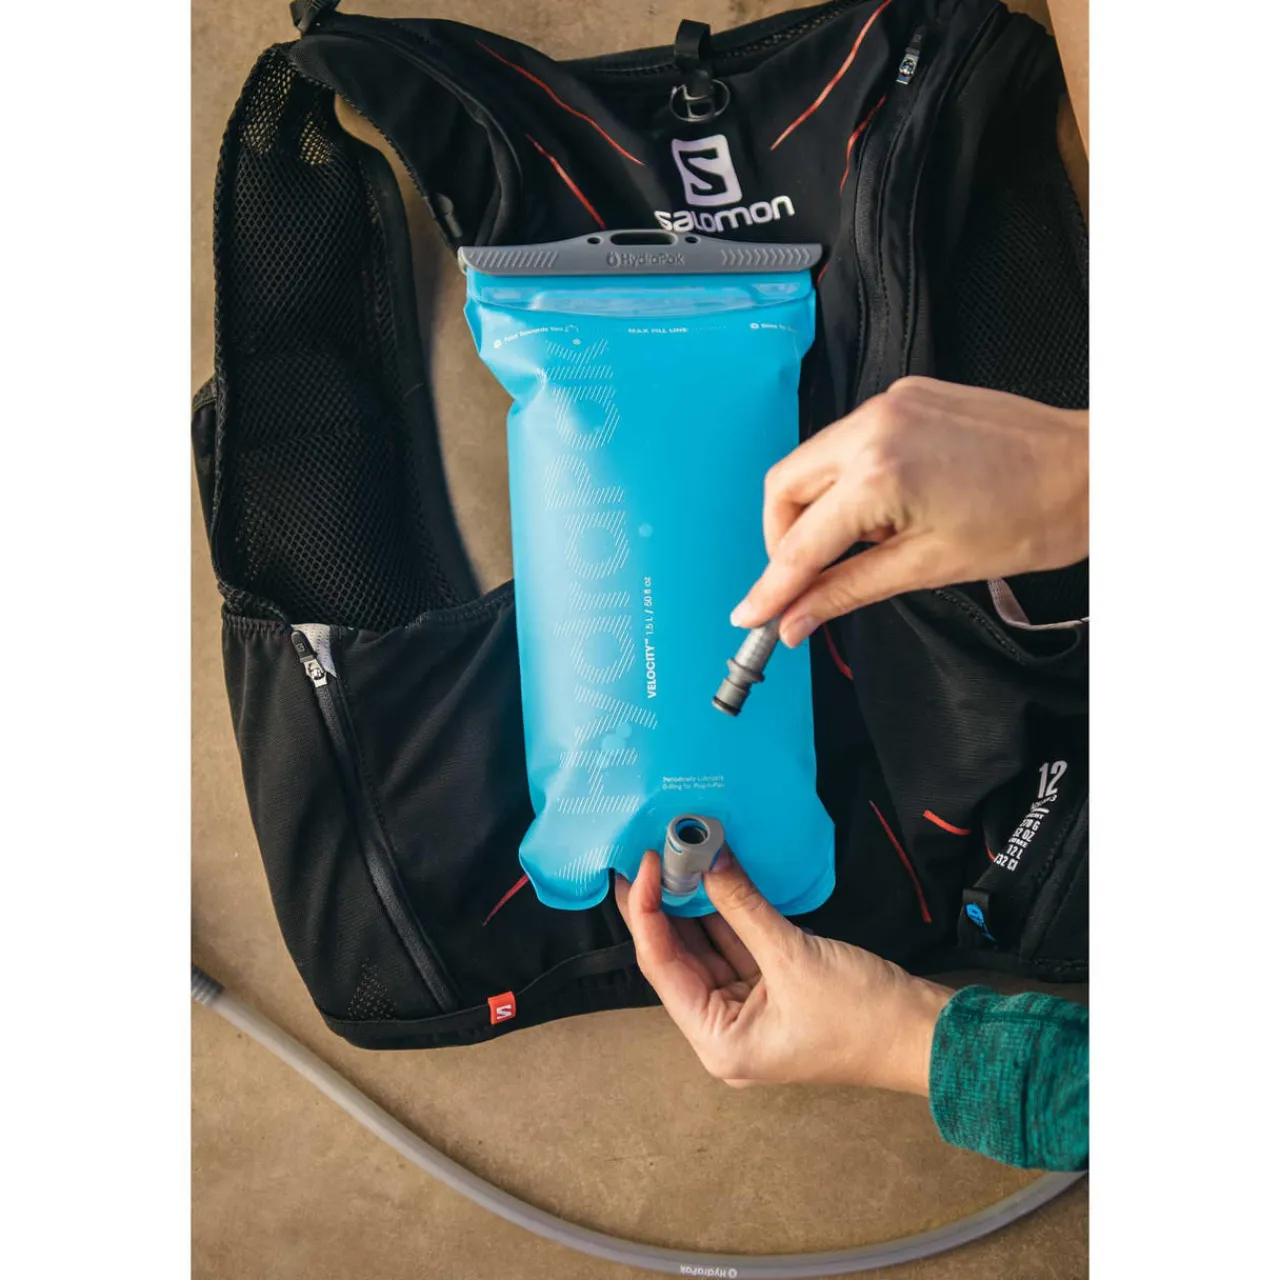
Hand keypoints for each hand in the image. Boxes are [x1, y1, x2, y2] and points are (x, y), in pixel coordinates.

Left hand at [614, 848, 951, 1091]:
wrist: (926, 1034)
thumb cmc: (863, 1016)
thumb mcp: (793, 956)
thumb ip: (742, 905)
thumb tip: (705, 857)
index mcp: (717, 1042)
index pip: (662, 967)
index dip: (646, 912)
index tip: (642, 865)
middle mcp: (724, 1032)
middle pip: (678, 958)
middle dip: (664, 905)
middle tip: (647, 853)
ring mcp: (748, 1011)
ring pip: (707, 948)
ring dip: (694, 904)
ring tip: (672, 855)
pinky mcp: (772, 989)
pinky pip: (737, 944)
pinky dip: (726, 912)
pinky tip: (709, 875)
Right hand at [731, 377, 1088, 645]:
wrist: (1092, 471)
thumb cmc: (1030, 520)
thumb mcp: (928, 568)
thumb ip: (846, 592)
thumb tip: (794, 620)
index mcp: (880, 472)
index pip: (800, 541)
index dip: (770, 585)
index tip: (750, 615)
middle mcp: (874, 424)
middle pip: (785, 486)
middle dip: (784, 538)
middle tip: (803, 580)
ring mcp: (888, 402)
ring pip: (814, 461)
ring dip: (821, 509)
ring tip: (872, 539)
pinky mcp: (904, 394)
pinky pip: (849, 442)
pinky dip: (851, 480)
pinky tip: (891, 505)